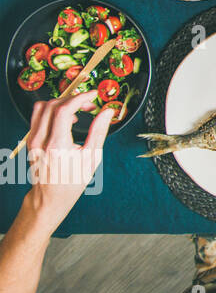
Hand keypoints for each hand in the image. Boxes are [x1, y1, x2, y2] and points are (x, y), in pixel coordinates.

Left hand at [24, 92, 114, 234]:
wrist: (49, 197)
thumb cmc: (71, 181)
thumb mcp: (91, 157)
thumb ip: (99, 131)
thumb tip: (108, 112)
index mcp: (57, 145)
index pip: (64, 110)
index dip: (80, 98)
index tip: (93, 95)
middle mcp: (41, 140)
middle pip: (52, 104)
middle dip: (73, 99)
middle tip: (89, 104)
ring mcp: (32, 140)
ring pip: (41, 107)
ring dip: (61, 103)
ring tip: (77, 111)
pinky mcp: (30, 140)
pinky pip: (38, 116)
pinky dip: (53, 111)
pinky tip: (66, 119)